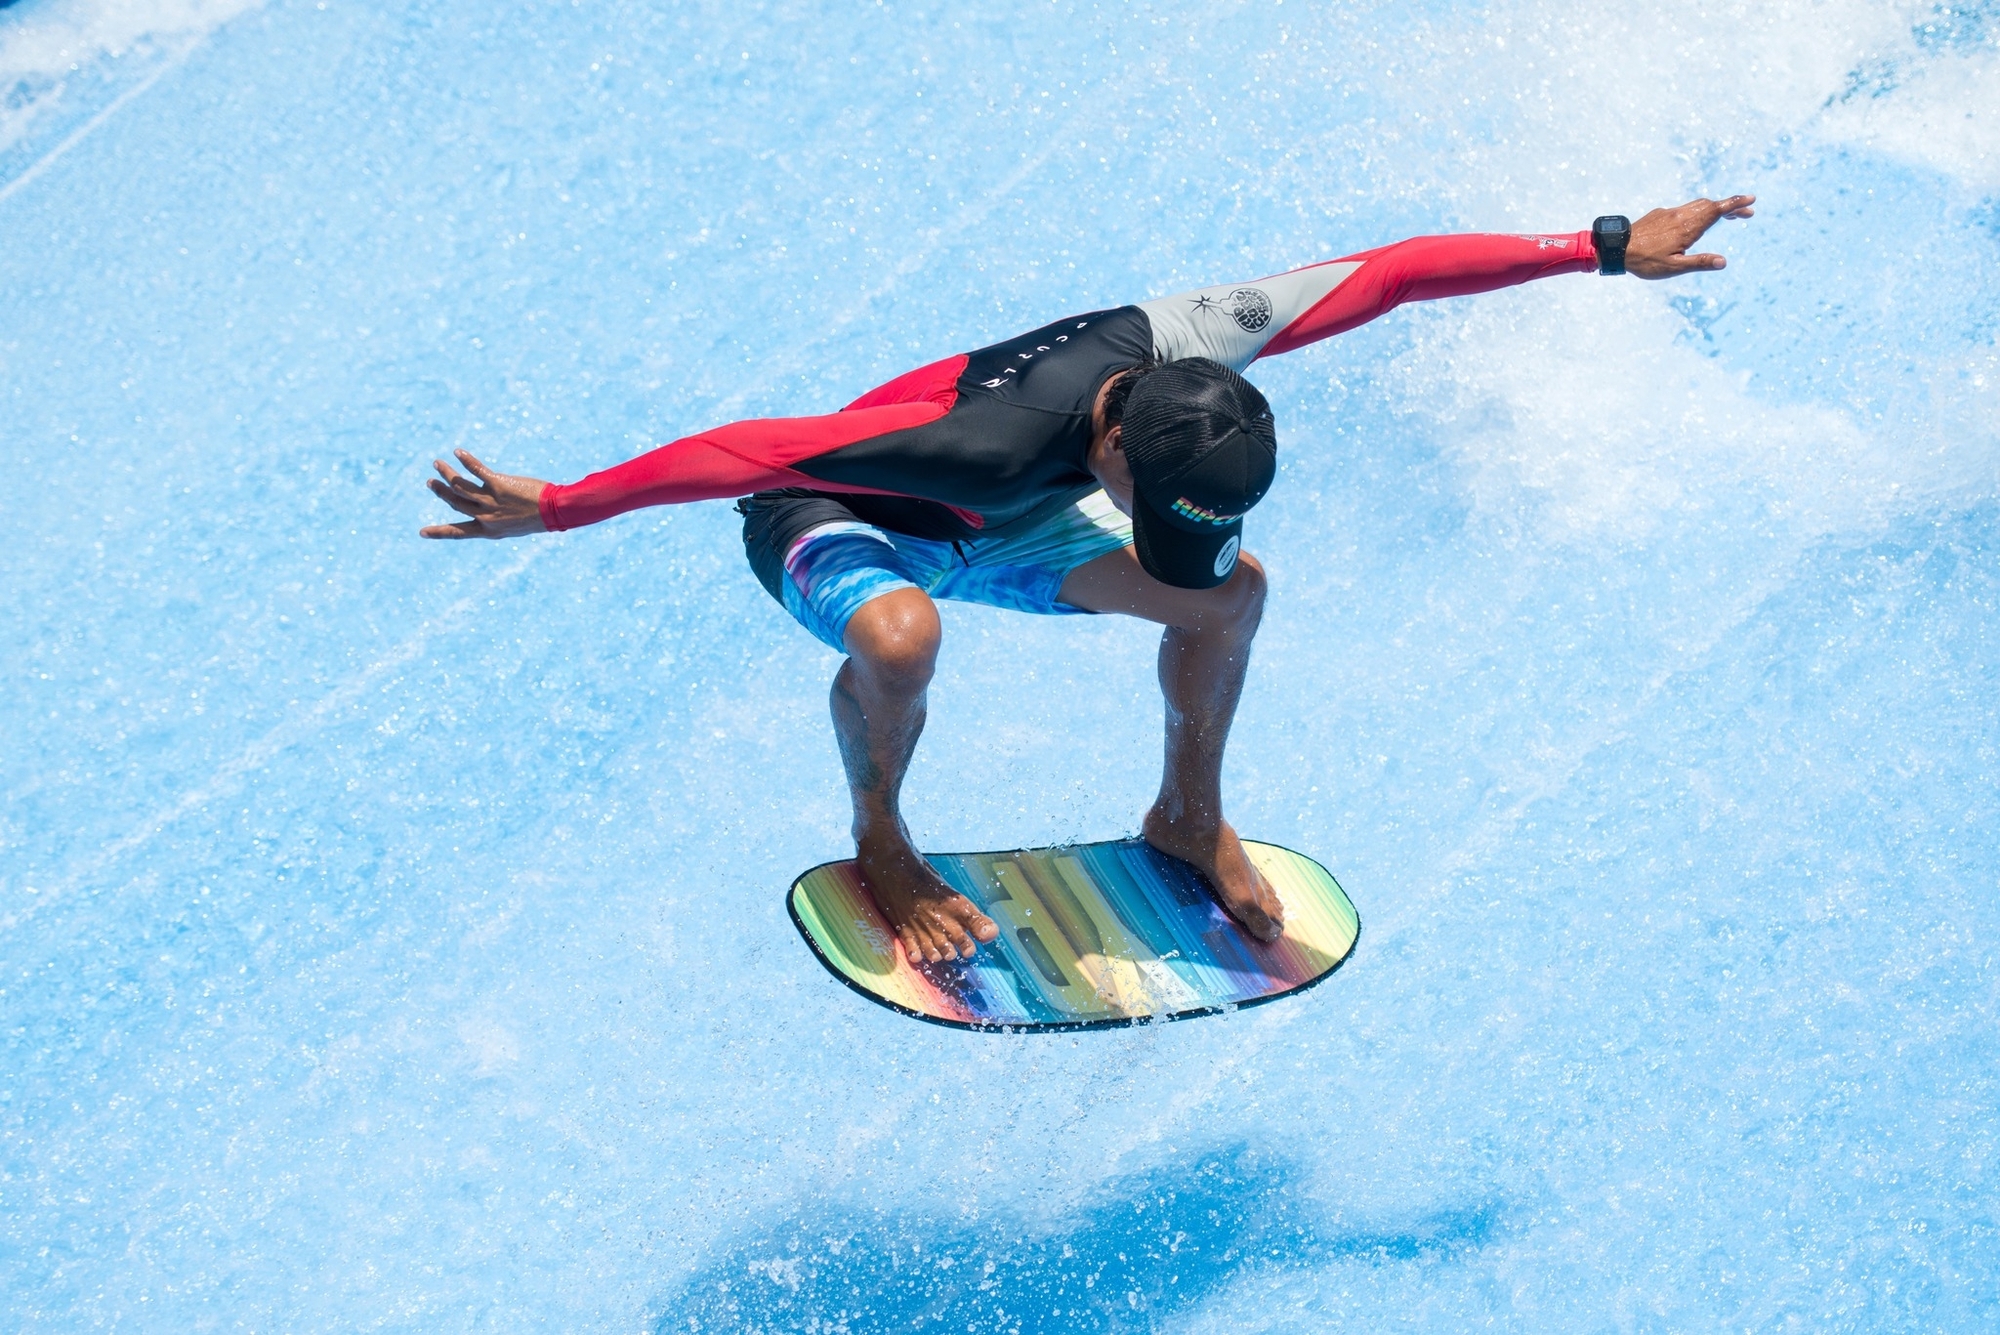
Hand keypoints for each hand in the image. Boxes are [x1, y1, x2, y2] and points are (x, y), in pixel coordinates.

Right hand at [420, 449, 549, 538]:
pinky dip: (466, 460)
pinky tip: (458, 452)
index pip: (458, 532)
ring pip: (461, 486)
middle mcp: (486, 517)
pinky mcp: (499, 484)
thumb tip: (488, 511)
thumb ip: (498, 518)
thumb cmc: (539, 518)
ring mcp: (491, 500)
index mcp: (489, 530)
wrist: (555, 512)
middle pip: (455, 502)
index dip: (440, 532)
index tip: (422, 532)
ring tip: (438, 463)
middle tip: (430, 481)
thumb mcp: (515, 524)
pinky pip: (477, 470)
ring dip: (448, 473)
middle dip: (440, 492)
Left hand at [1625, 194, 1755, 279]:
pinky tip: (1698, 222)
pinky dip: (1699, 211)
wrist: (1615, 248)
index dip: (1734, 204)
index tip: (1751, 200)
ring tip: (1728, 217)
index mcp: (1687, 227)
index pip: (1716, 210)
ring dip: (1715, 208)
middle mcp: (1680, 216)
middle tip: (1747, 213)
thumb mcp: (1674, 268)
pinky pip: (1685, 209)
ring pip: (1698, 205)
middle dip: (1730, 207)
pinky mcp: (1660, 215)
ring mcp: (1669, 213)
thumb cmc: (1644, 261)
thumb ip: (1699, 263)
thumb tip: (1723, 262)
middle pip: (1711, 205)